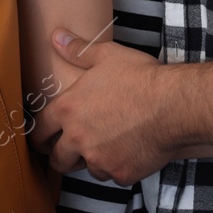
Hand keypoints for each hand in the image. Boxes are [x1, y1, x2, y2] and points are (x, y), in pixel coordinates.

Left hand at [38, 28, 171, 185]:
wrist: (173, 106)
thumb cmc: (139, 77)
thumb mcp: (107, 56)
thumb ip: (78, 50)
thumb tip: (56, 36)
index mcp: (68, 110)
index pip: (39, 130)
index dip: (39, 136)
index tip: (42, 139)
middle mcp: (78, 138)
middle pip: (58, 160)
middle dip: (61, 156)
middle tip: (69, 152)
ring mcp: (99, 159)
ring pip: (88, 168)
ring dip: (93, 161)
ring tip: (106, 147)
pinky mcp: (121, 174)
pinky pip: (114, 175)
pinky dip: (118, 167)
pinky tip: (129, 152)